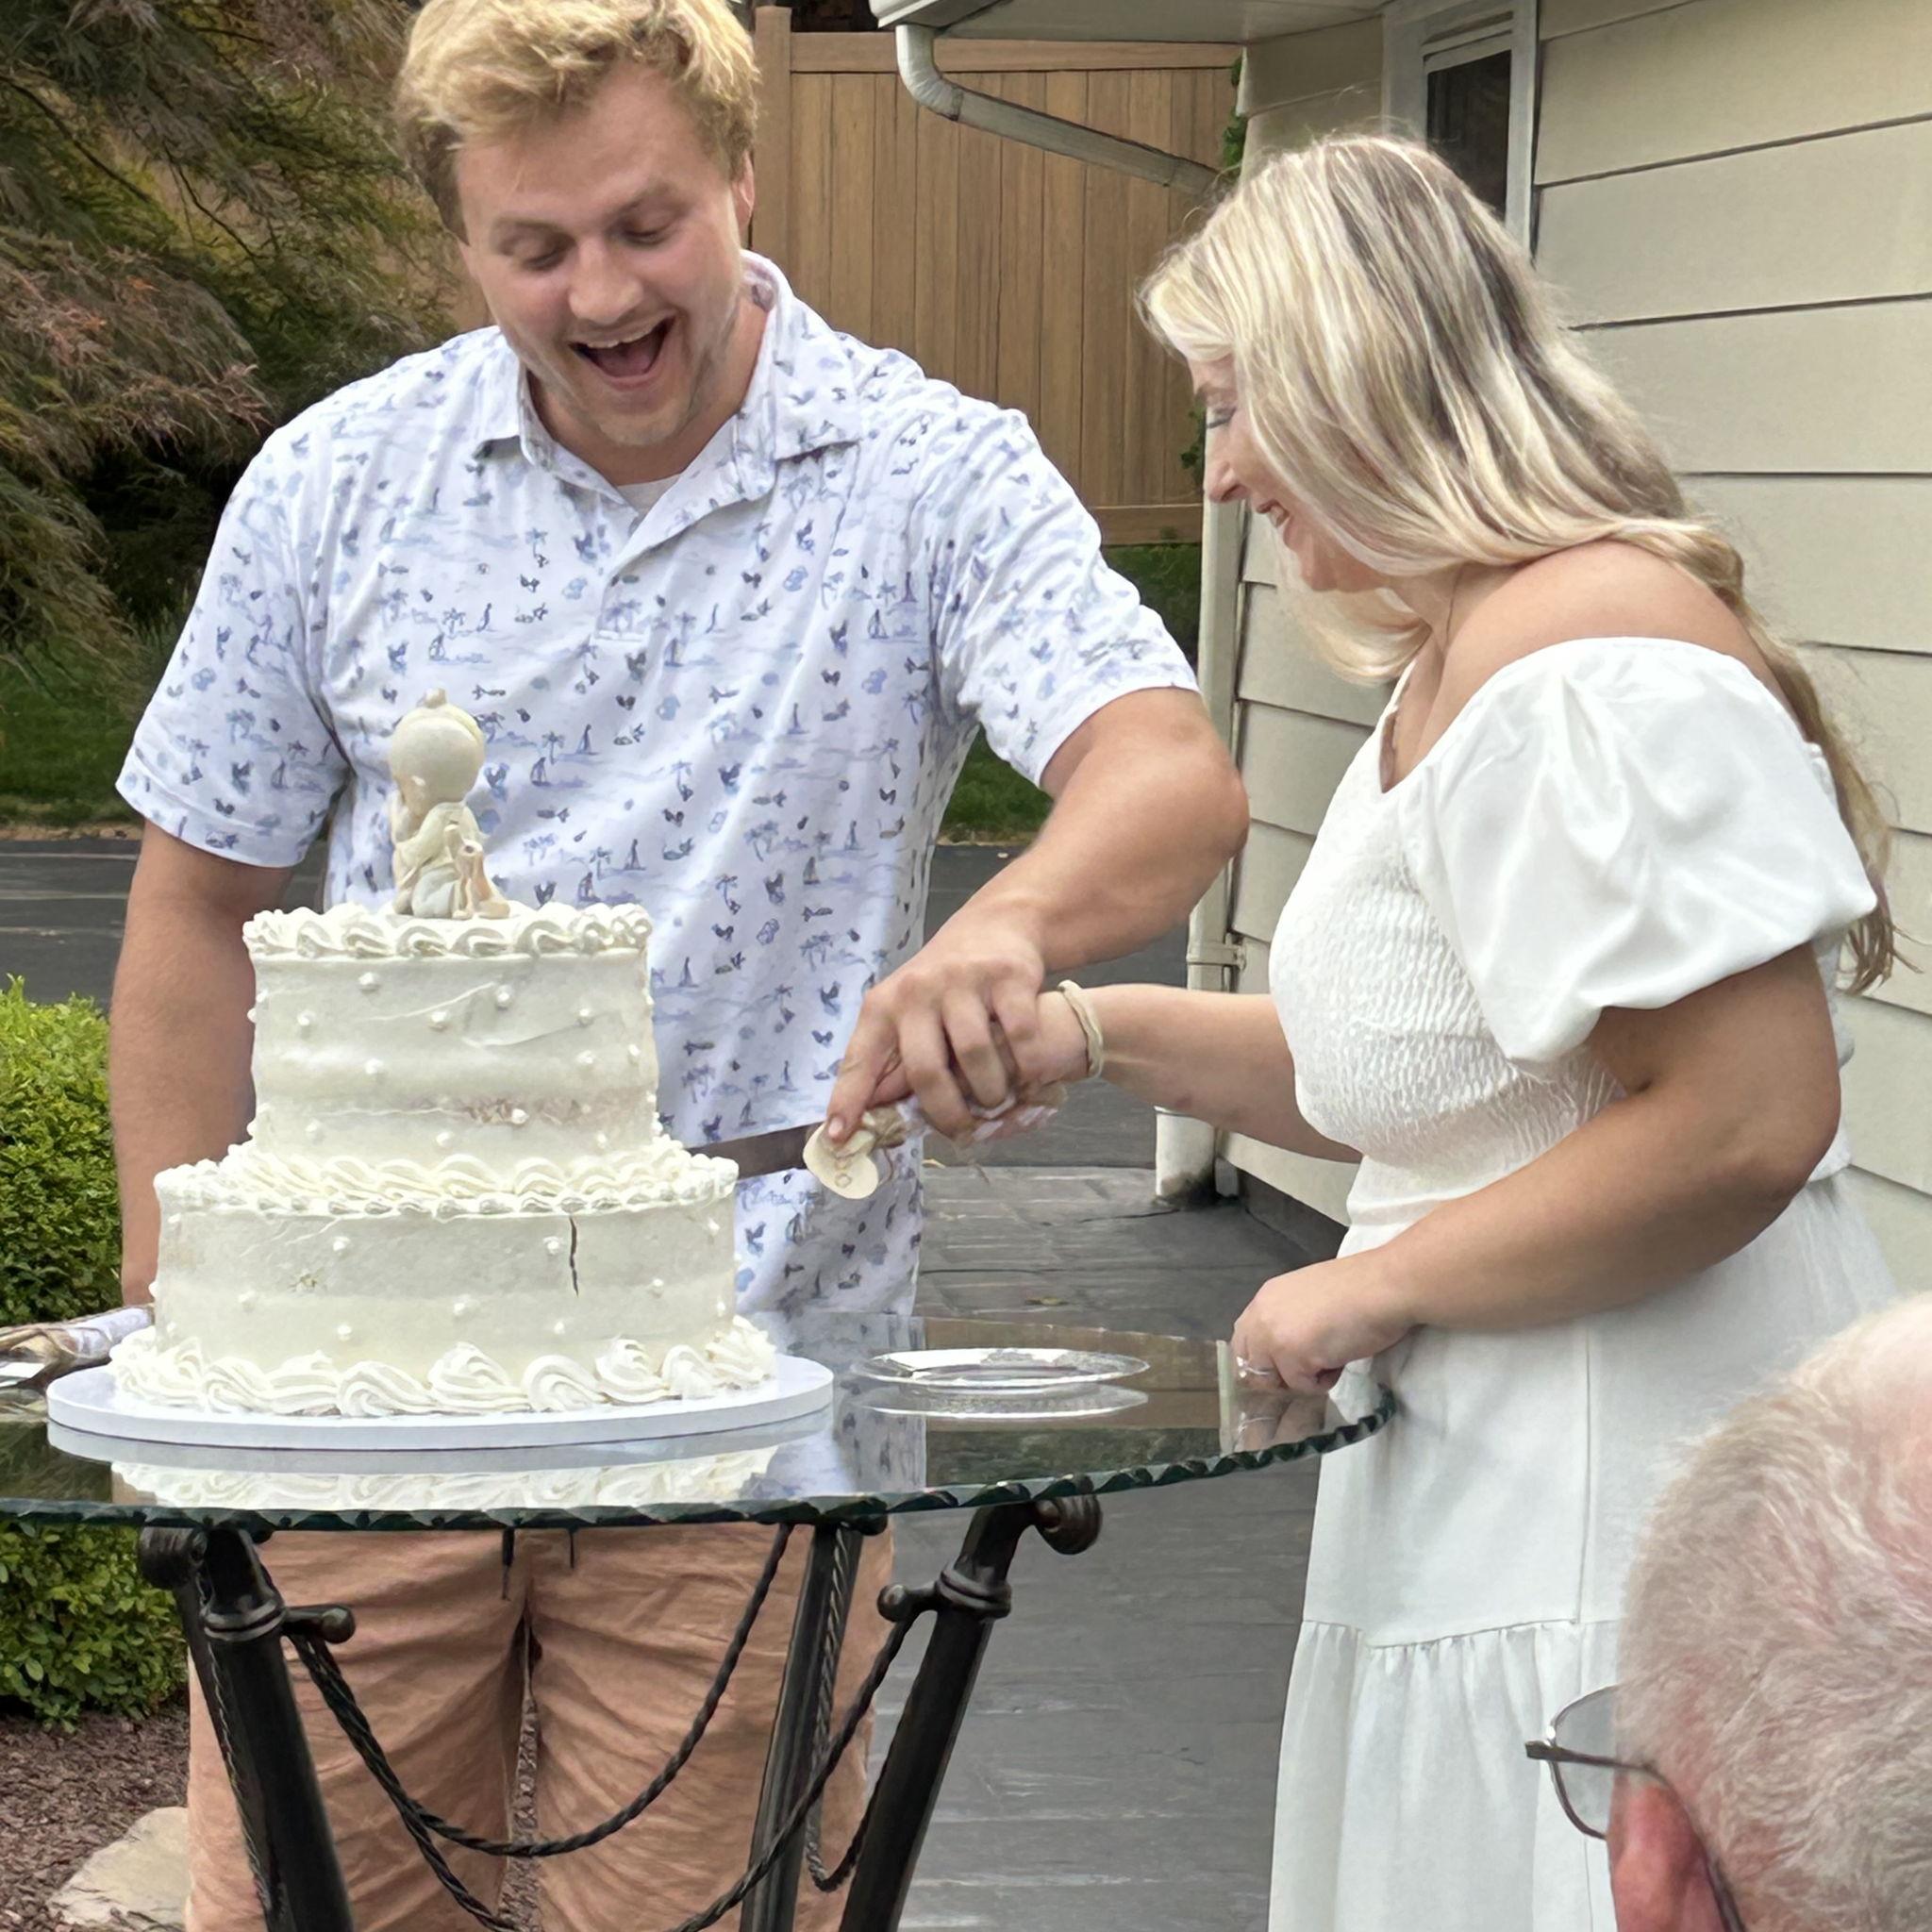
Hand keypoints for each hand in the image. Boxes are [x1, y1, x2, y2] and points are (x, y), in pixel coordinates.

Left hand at [825, 919, 1074, 1143]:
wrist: (996, 924)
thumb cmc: (945, 984)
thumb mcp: (908, 1013)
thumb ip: (893, 1060)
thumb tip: (874, 1117)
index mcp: (883, 1006)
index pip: (859, 1060)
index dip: (848, 1102)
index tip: (838, 1140)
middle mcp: (917, 991)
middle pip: (925, 1070)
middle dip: (946, 1112)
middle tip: (960, 1131)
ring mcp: (962, 981)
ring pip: (974, 1056)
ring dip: (989, 1091)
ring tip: (995, 1100)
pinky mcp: (1006, 977)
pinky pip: (1019, 1036)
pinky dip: (1027, 1066)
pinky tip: (1030, 1076)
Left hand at [1230, 1252, 1413, 1395]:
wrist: (1384, 1286)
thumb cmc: (1359, 1288)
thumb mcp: (1309, 1298)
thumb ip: (1289, 1319)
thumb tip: (1291, 1346)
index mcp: (1265, 1299)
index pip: (1245, 1341)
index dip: (1265, 1359)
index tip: (1289, 1364)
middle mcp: (1261, 1317)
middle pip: (1251, 1365)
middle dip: (1279, 1375)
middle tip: (1310, 1368)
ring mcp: (1273, 1337)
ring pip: (1275, 1380)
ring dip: (1302, 1377)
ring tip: (1331, 1356)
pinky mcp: (1292, 1357)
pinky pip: (1302, 1386)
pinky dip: (1325, 1380)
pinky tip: (1342, 1357)